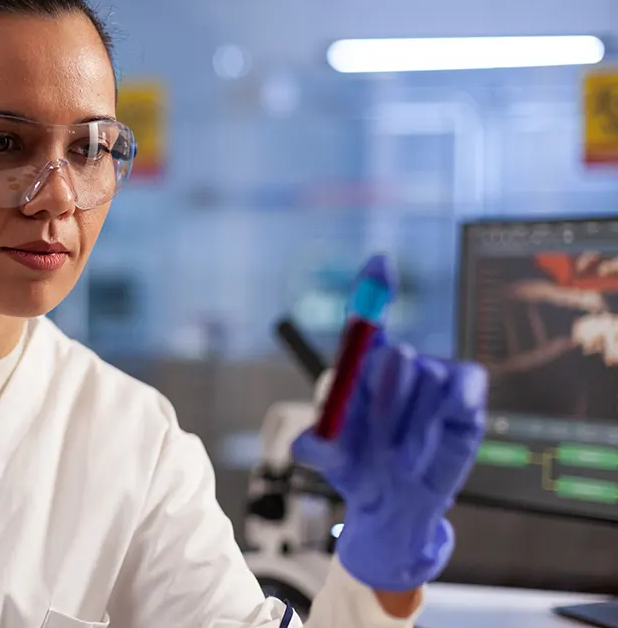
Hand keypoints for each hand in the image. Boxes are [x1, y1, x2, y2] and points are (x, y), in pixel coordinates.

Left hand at [291, 257, 487, 591]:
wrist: (396, 506)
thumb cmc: (359, 469)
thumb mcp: (332, 461)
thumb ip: (317, 450)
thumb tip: (304, 446)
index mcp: (359, 368)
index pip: (366, 321)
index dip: (374, 289)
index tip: (381, 262)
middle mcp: (396, 364)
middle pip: (393, 356)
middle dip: (384, 400)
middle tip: (380, 439)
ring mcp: (432, 376)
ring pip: (425, 380)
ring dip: (411, 427)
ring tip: (401, 457)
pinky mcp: (464, 393)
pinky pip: (462, 384)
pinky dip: (450, 410)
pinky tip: (441, 431)